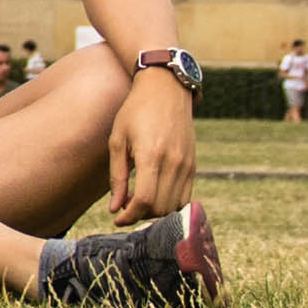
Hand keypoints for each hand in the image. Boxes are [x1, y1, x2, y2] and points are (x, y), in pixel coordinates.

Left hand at [110, 70, 195, 216]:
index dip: (130, 215)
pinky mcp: (193, 165)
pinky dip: (170, 204)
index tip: (117, 218)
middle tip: (125, 207)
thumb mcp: (118, 140)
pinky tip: (155, 194)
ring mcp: (187, 164)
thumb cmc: (135, 111)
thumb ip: (117, 176)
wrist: (166, 89)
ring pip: (174, 206)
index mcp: (152, 155)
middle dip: (140, 215)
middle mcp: (174, 162)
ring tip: (138, 200)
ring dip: (155, 211)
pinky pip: (185, 197)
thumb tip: (115, 208)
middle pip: (160, 207)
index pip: (145, 200)